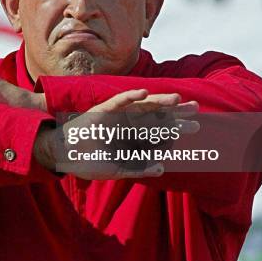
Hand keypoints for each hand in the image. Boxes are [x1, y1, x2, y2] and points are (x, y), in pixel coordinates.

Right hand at [34, 89, 199, 179]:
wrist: (64, 156)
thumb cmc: (89, 162)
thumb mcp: (117, 168)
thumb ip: (138, 168)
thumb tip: (162, 168)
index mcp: (132, 136)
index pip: (158, 129)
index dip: (176, 125)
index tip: (195, 125)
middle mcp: (126, 123)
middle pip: (155, 115)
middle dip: (174, 112)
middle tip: (197, 109)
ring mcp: (115, 116)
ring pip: (140, 106)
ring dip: (158, 101)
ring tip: (177, 99)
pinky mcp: (100, 112)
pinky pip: (116, 102)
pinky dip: (129, 97)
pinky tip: (143, 92)